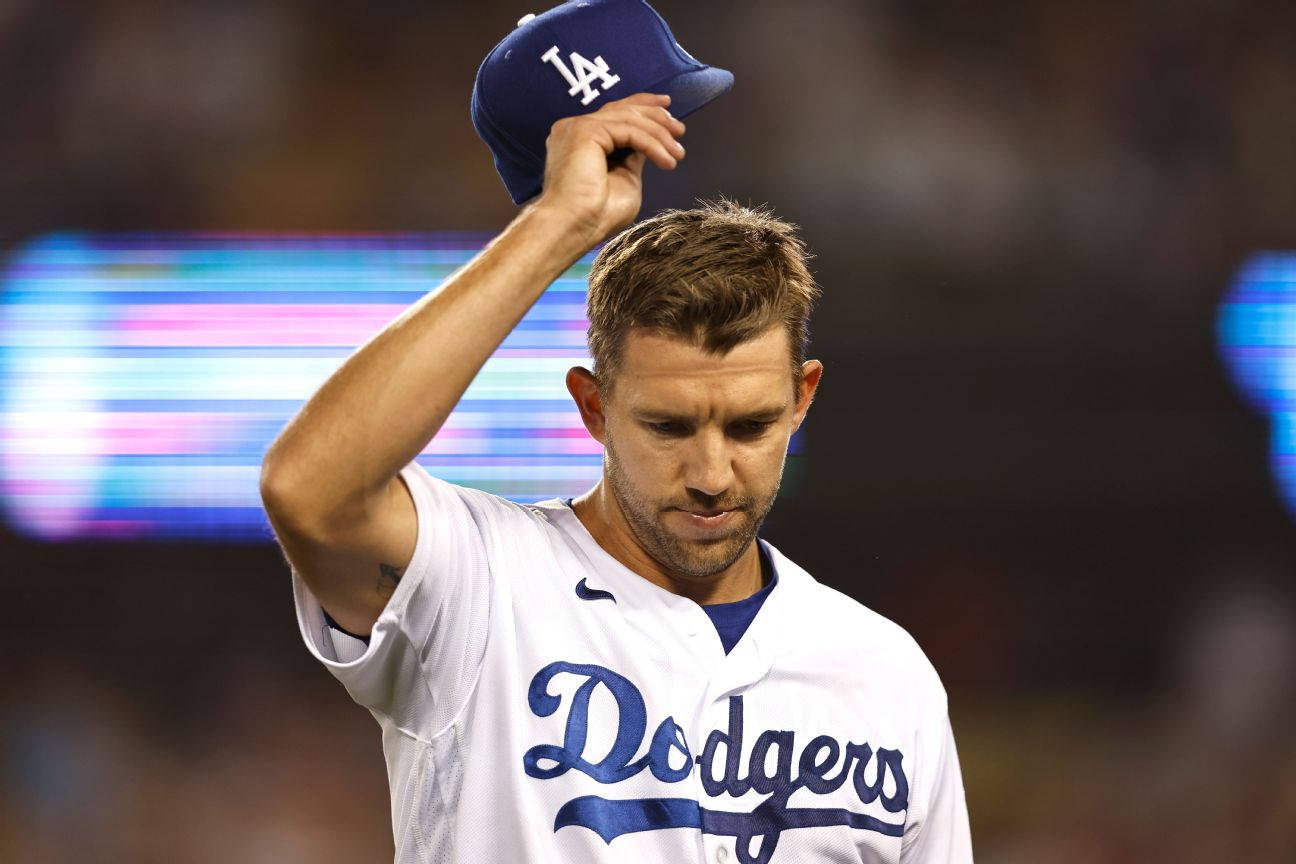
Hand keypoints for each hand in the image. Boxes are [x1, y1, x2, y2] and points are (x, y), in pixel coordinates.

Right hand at [532, 92, 686, 248]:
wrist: (574, 228)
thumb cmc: (596, 216)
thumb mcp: (626, 179)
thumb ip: (633, 158)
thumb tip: (648, 143)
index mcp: (581, 141)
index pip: (615, 115)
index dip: (643, 107)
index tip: (669, 113)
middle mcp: (575, 129)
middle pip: (622, 109)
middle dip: (655, 115)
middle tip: (679, 129)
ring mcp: (577, 127)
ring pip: (629, 118)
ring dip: (659, 134)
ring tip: (677, 154)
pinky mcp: (585, 130)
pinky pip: (628, 129)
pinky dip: (652, 144)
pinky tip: (666, 161)